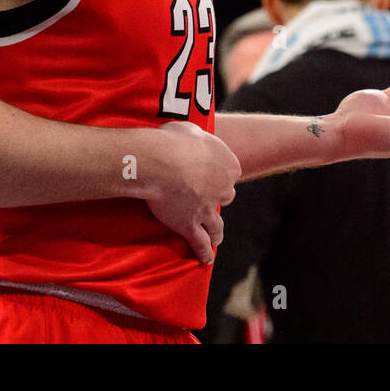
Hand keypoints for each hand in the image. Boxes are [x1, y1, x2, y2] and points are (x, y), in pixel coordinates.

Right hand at [142, 121, 241, 264]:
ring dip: (216, 233)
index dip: (217, 175)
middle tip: (203, 201)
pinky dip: (204, 252)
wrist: (160, 161)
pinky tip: (206, 259)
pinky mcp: (191, 225)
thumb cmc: (173, 141)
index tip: (208, 176)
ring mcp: (209, 209)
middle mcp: (224, 188)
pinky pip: (201, 243)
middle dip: (216, 199)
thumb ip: (198, 140)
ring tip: (216, 239)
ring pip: (217, 226)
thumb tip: (192, 139)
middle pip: (224, 197)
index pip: (229, 172)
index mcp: (229, 165)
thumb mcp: (192, 131)